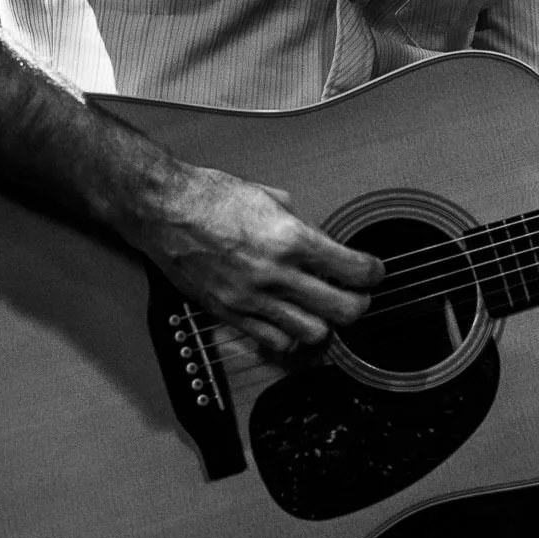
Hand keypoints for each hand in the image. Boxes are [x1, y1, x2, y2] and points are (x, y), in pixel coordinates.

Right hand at [127, 163, 383, 359]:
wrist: (164, 210)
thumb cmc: (212, 196)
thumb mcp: (272, 197)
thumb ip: (302, 225)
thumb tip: (322, 244)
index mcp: (291, 239)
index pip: (353, 269)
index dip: (373, 272)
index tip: (374, 271)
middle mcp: (275, 274)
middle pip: (343, 310)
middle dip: (359, 304)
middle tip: (358, 295)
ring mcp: (252, 299)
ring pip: (312, 334)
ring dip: (325, 324)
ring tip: (322, 310)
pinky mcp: (230, 313)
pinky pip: (273, 341)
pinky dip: (289, 337)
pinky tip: (290, 322)